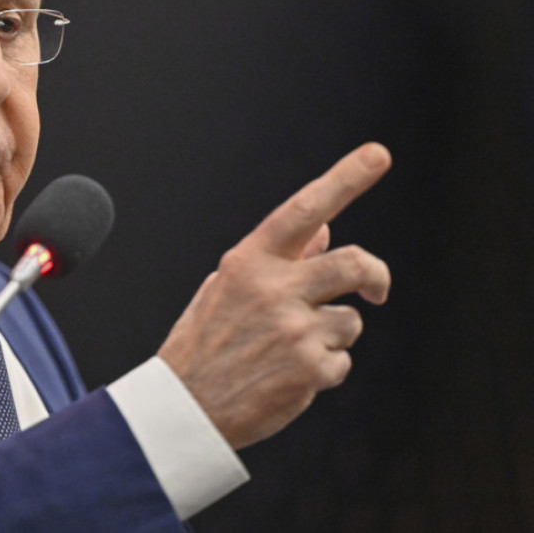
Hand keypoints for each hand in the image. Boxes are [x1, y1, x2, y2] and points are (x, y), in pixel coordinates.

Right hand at [158, 143, 391, 449]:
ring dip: (333, 336)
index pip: (304, 210)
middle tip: (375, 290)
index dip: (345, 179)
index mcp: (248, 262)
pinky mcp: (310, 370)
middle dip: (375, 276)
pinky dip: (324, 370)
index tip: (378, 154)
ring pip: (350, 321)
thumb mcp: (227, 289)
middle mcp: (273, 289)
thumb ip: (276, 260)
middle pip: (353, 263)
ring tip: (291, 351)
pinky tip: (288, 376)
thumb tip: (322, 231)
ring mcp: (293, 330)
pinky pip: (343, 361)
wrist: (184, 406)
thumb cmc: (205, 342)